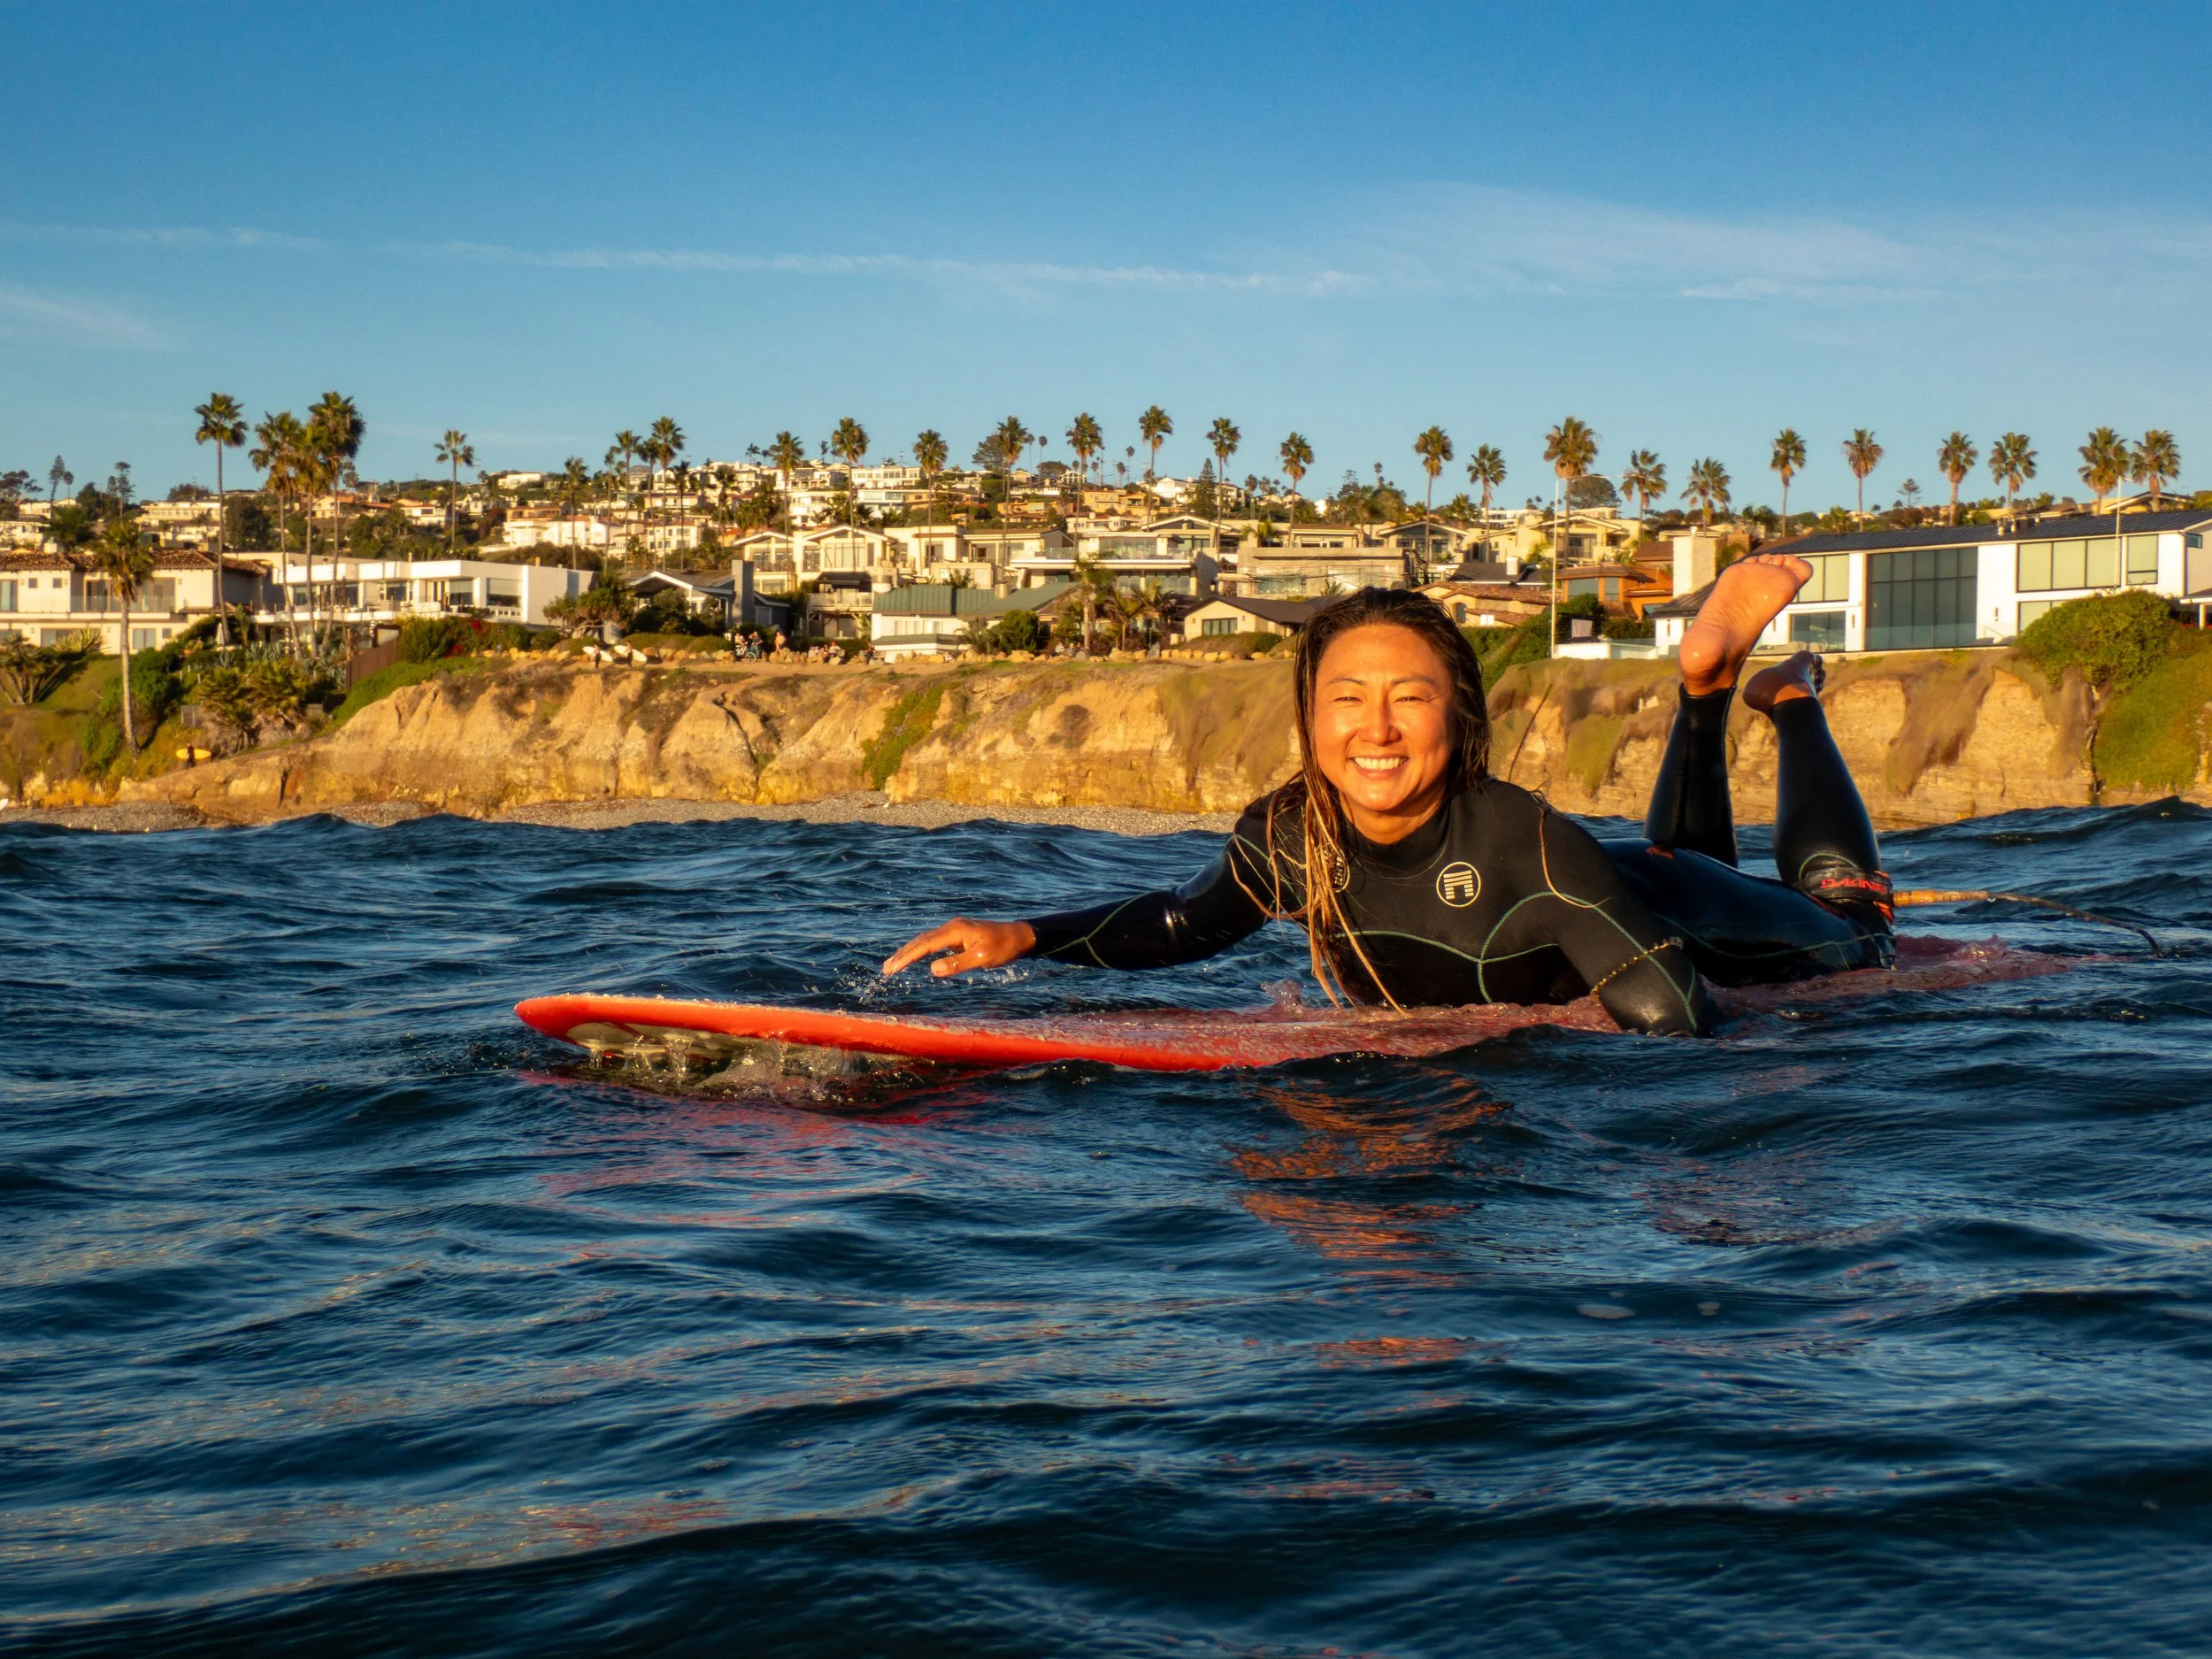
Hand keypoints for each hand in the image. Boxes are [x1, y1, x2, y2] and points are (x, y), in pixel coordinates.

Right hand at [881, 917, 1036, 978]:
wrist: (1020, 936)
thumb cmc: (1004, 948)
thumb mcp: (982, 959)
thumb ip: (957, 964)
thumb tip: (932, 969)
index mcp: (956, 930)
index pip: (925, 945)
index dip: (907, 957)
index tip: (892, 969)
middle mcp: (952, 927)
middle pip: (921, 940)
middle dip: (902, 954)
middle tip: (885, 969)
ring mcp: (955, 929)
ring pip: (926, 940)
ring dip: (909, 952)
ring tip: (893, 964)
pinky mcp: (958, 934)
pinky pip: (934, 942)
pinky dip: (921, 950)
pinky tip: (914, 957)